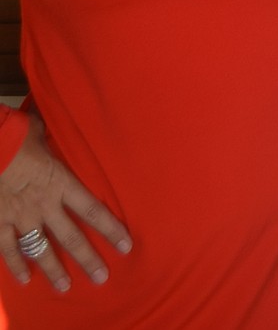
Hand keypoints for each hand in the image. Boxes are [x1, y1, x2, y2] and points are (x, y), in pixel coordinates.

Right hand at [0, 114, 131, 291]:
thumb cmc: (17, 135)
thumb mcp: (42, 133)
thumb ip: (50, 140)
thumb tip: (51, 131)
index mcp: (61, 183)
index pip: (92, 210)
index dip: (110, 229)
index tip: (125, 245)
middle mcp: (45, 205)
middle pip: (71, 238)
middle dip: (87, 259)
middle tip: (101, 277)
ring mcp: (21, 217)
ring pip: (41, 250)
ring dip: (53, 269)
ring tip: (64, 286)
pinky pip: (8, 249)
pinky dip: (15, 265)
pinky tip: (24, 279)